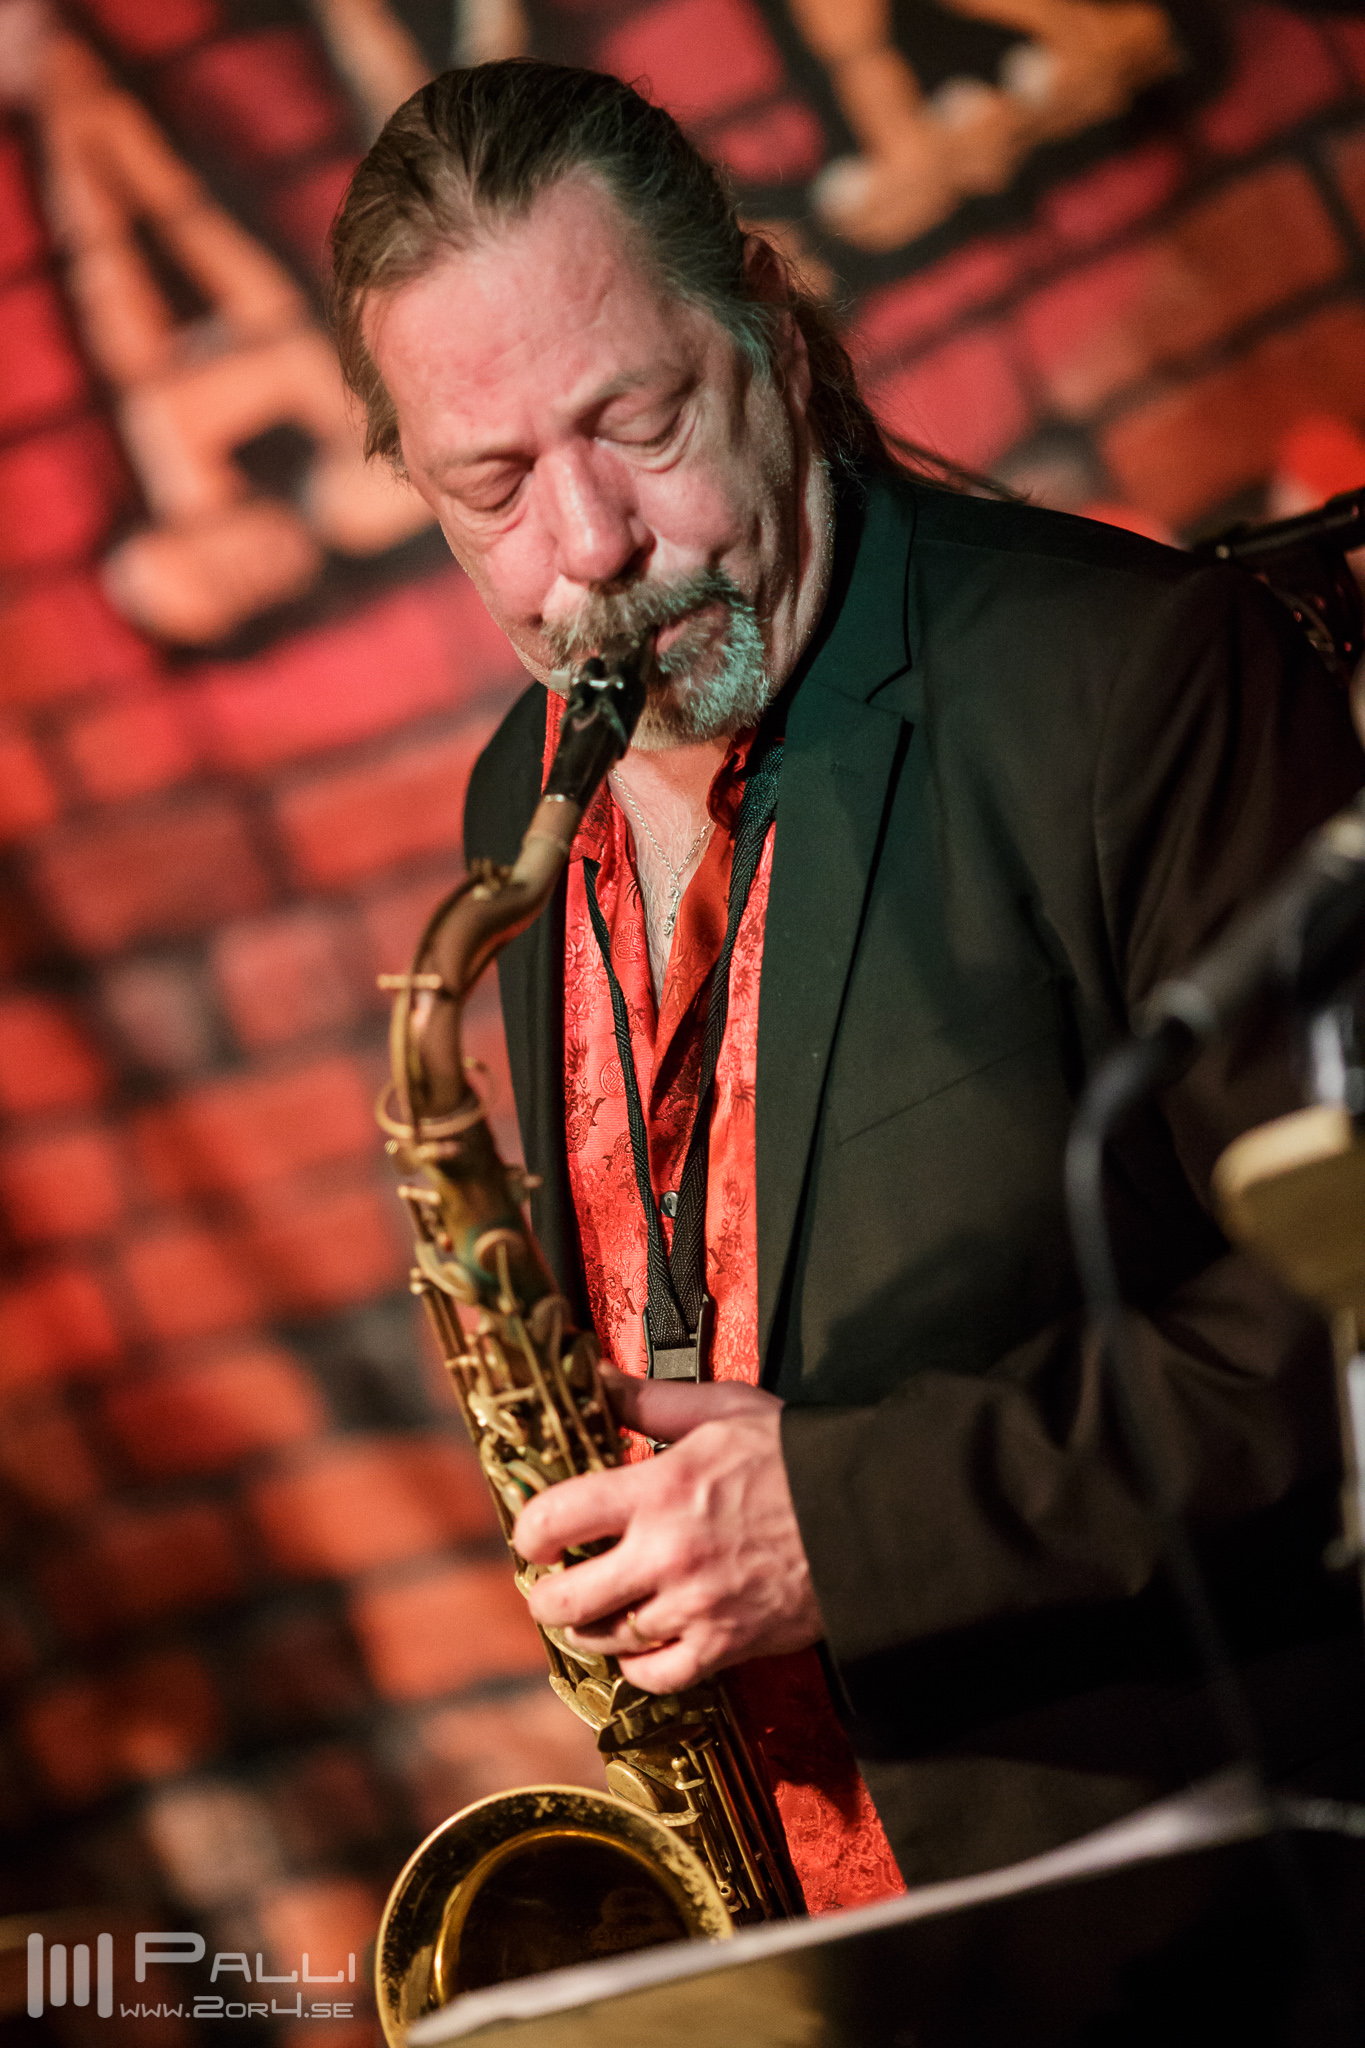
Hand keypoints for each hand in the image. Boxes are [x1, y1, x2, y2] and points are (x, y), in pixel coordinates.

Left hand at [512, 1369, 824, 1693]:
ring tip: (592, 1609)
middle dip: (546, 1592)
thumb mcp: (720, 1410)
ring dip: (588, 1628)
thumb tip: (598, 1379)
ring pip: (604, 1639)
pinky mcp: (725, 1645)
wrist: (867, 1512)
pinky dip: (638, 1666)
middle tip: (552, 1579)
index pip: (555, 1518)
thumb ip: (648, 1401)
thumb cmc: (797, 1458)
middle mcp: (666, 1554)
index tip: (534, 1532)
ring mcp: (694, 1606)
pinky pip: (657, 1676)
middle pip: (564, 1599)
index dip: (530, 1530)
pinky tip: (638, 1645)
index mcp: (659, 1489)